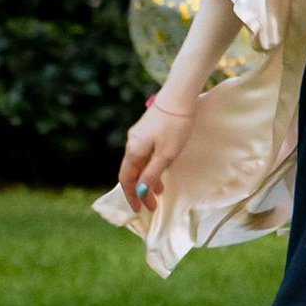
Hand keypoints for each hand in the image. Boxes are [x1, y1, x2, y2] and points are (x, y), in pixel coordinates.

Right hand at [118, 89, 199, 215]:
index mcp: (133, 150)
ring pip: (139, 163)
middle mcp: (132, 143)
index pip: (127, 180)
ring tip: (160, 191)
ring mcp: (139, 135)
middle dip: (140, 190)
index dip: (132, 196)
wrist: (179, 95)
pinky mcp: (148, 129)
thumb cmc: (175, 126)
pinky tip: (162, 169)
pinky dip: (151, 166)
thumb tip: (141, 192)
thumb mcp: (166, 154)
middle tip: (152, 205)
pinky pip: (145, 154)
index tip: (139, 210)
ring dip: (147, 178)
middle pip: (131, 172)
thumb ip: (152, 174)